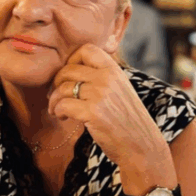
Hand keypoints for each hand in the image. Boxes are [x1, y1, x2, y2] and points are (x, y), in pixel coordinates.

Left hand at [48, 43, 171, 172]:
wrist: (141, 146)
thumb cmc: (127, 119)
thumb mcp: (120, 89)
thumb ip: (101, 76)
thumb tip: (70, 69)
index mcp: (114, 70)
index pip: (86, 49)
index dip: (72, 59)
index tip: (69, 76)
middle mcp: (107, 78)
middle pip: (68, 69)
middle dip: (57, 82)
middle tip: (56, 95)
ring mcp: (100, 94)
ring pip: (63, 88)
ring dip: (54, 100)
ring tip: (57, 109)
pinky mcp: (93, 113)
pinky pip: (63, 105)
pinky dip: (57, 111)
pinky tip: (62, 117)